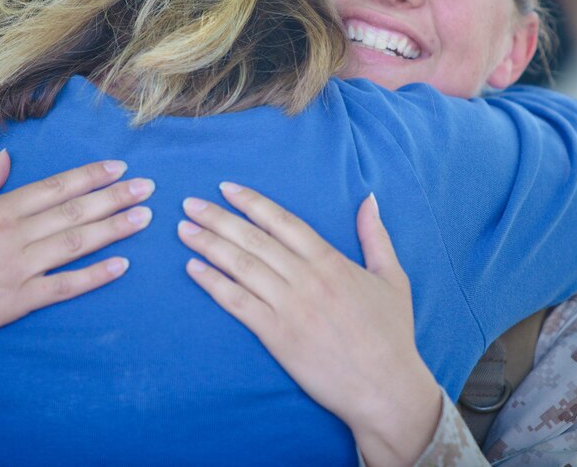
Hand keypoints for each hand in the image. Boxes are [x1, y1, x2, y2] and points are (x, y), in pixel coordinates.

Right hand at [0, 150, 153, 348]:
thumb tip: (6, 157)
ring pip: (75, 243)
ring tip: (144, 218)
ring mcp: (16, 267)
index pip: (55, 187)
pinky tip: (120, 266)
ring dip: (114, 229)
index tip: (120, 168)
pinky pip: (63, 286)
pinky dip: (93, 276)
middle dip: (115, 197)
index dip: (91, 177)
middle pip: (74, 211)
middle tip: (149, 188)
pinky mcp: (16, 300)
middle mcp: (12, 233)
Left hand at [178, 185, 440, 466]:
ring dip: (208, 245)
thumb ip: (376, 236)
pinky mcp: (278, 336)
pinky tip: (193, 270)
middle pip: (254, 239)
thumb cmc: (392, 335)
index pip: (282, 221)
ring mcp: (290, 307)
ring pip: (241, 266)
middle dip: (218, 218)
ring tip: (183, 230)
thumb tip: (369, 199)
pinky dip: (213, 284)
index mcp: (331, 261)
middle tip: (190, 203)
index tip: (225, 188)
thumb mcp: (392, 278)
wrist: (386, 388)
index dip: (251, 202)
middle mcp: (307, 279)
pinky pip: (238, 304)